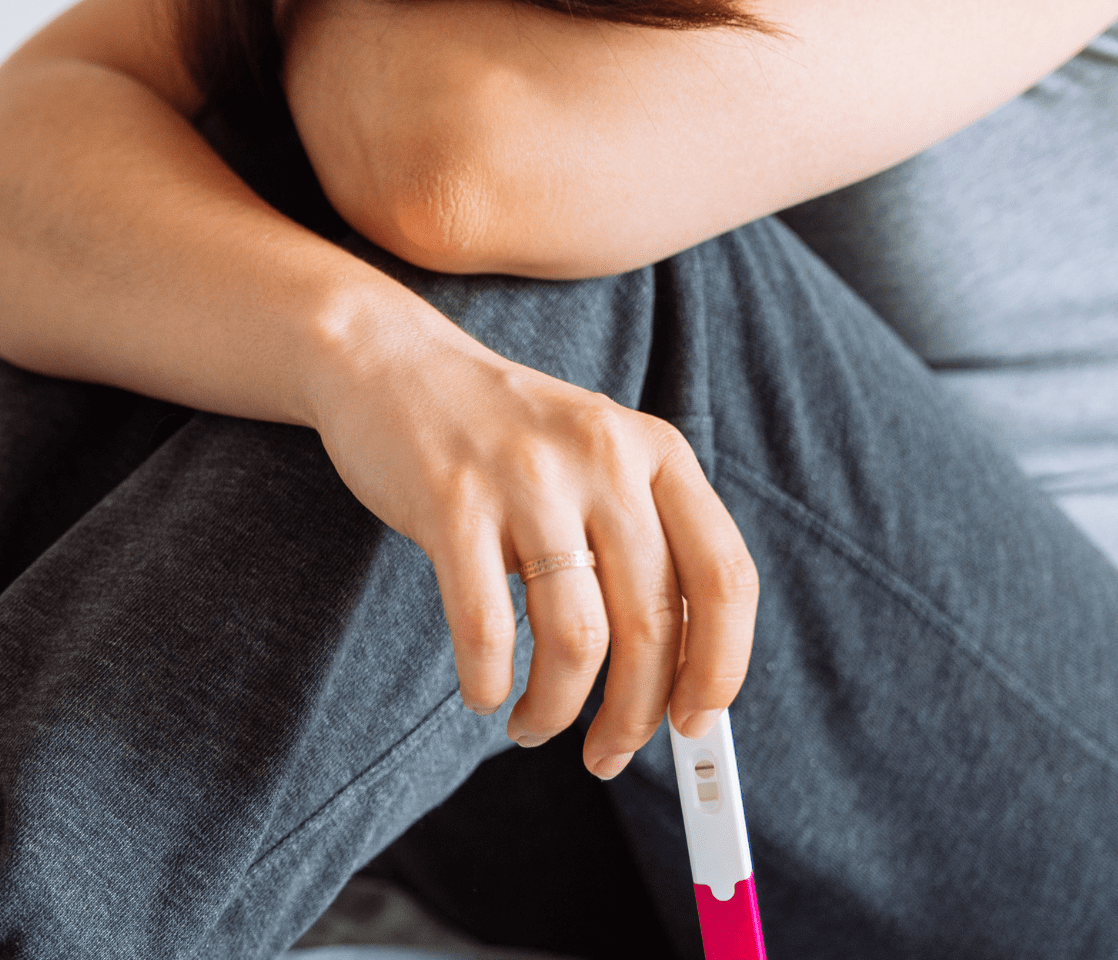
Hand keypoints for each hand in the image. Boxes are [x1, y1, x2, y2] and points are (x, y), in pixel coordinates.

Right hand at [309, 308, 757, 778]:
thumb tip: (679, 682)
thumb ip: (644, 548)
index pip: (725, 579)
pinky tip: (485, 691)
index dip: (719, 668)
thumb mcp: (598, 463)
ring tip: (535, 726)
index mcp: (657, 451)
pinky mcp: (451, 500)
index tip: (697, 725)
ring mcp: (527, 476)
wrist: (392, 364)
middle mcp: (604, 457)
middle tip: (607, 754)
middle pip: (652, 624)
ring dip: (558, 711)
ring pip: (576, 638)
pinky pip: (486, 628)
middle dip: (634, 716)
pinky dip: (489, 683)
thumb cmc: (506, 439)